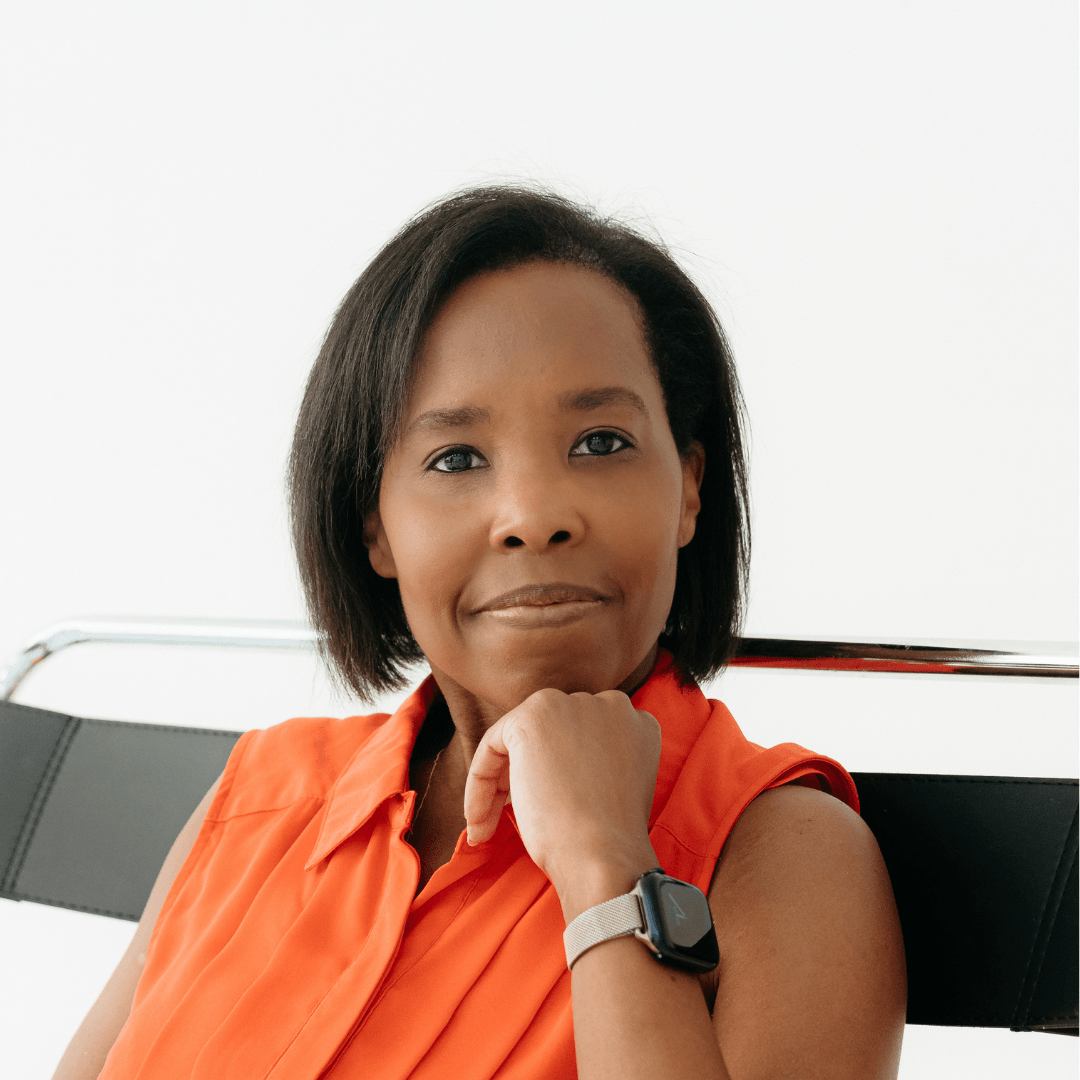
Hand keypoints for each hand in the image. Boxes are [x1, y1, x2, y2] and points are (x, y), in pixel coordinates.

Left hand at [463, 689, 661, 919]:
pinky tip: (479, 820)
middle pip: (553, 734)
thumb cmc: (609, 839)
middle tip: (507, 818)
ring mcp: (570, 706)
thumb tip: (553, 768)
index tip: (547, 809)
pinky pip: (493, 744)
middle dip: (528, 774)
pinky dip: (479, 783)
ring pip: (521, 740)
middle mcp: (607, 703)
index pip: (584, 738)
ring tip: (487, 826)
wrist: (603, 855)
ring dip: (498, 783)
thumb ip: (596, 761)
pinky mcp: (533, 717)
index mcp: (636, 722)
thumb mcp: (615, 787)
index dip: (560, 773)